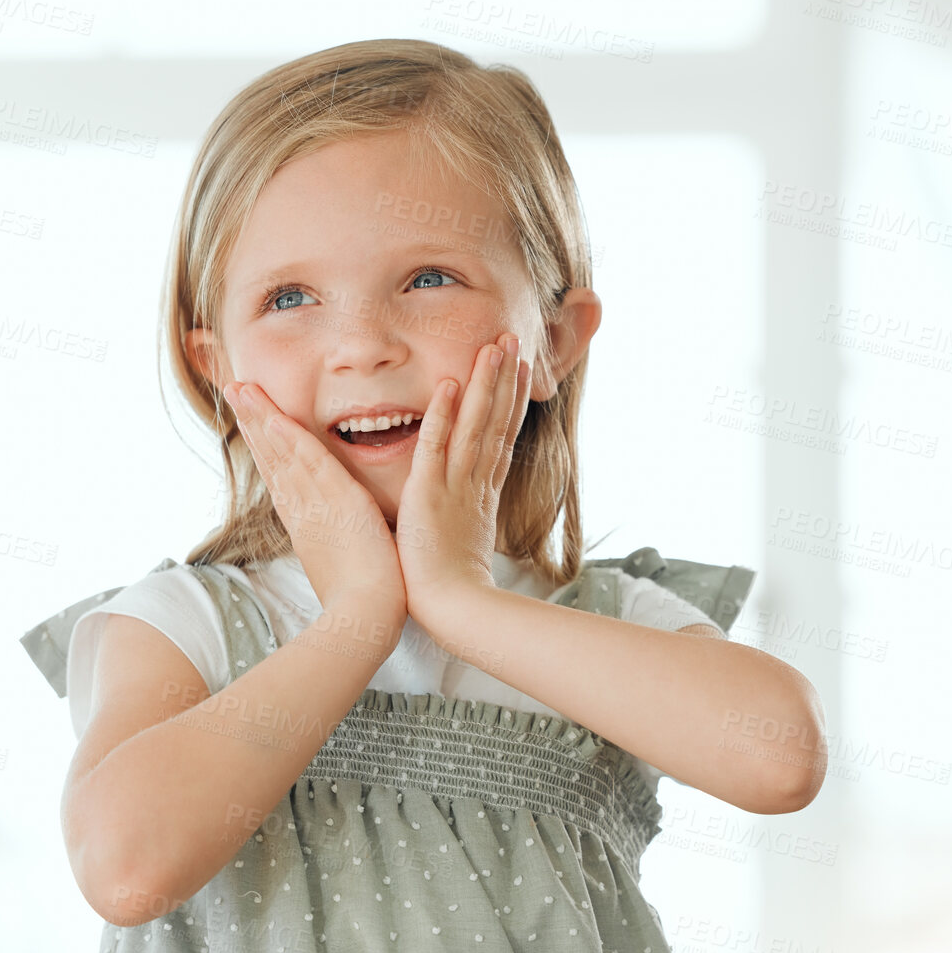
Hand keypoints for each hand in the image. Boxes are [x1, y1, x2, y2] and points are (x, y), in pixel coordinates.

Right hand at [223, 381, 408, 646]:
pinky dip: (292, 438)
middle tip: (234, 389)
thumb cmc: (362, 598)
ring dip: (262, 418)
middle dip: (253, 422)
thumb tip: (336, 535)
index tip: (250, 419)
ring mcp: (316, 504)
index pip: (279, 474)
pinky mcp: (338, 502)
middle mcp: (302, 510)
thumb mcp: (342, 562)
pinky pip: (311, 463)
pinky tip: (276, 416)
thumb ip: (336, 541)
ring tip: (242, 388)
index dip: (263, 444)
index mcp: (304, 523)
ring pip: (284, 453)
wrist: (365, 616)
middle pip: (272, 457)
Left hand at [394, 331, 531, 633]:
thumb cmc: (452, 590)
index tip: (521, 371)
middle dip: (505, 380)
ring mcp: (455, 486)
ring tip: (495, 346)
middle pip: (495, 422)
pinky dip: (444, 415)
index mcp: (482, 496)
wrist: (454, 612)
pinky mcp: (430, 494)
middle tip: (514, 340)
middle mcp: (475, 484)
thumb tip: (464, 518)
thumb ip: (464, 522)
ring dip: (485, 384)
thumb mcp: (464, 545)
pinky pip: (436, 447)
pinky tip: (449, 385)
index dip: (511, 403)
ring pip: (475, 425)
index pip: (500, 438)